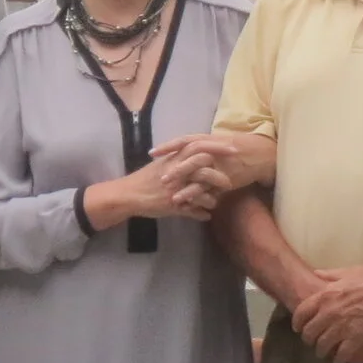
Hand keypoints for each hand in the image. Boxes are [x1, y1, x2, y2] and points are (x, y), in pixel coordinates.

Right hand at [88, 152, 217, 227]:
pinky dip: (201, 214)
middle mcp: (176, 172)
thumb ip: (180, 159)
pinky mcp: (172, 205)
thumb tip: (198, 154)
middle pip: (204, 168)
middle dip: (220, 175)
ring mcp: (175, 189)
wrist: (128, 195)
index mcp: (174, 159)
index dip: (218, 147)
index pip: (199, 147)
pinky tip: (206, 216)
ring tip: (217, 202)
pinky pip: (192, 211)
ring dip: (212, 198)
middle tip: (230, 182)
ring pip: (202, 191)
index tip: (234, 150)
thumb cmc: (144, 178)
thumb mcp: (162, 164)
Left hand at [151, 131, 274, 194]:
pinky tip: (183, 201)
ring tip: (167, 190)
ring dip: (182, 181)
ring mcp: (220, 164)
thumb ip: (206, 147)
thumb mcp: (222, 143)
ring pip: (197, 172)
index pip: (186, 140)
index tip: (152, 152)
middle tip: (158, 175)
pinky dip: (194, 194)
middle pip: (189, 155)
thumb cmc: (243, 147)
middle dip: (173, 165)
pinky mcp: (226, 178)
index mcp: (211, 139)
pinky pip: (208, 187)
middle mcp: (214, 149)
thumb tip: (188, 150)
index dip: (169, 146)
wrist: (265, 155)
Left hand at [290, 259, 362, 362]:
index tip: (298, 328)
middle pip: (310, 332)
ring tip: (323, 353)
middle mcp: (330, 312)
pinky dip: (339, 359)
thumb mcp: (347, 271)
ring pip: (323, 345)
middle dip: (309, 339)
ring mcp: (343, 327)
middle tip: (312, 342)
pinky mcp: (358, 338)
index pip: (301, 313)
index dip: (298, 323)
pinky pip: (342, 353)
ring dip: (321, 351)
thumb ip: (329, 276)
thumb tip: (315, 274)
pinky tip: (339, 360)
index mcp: (325, 295)